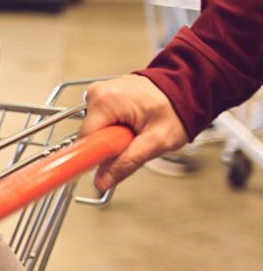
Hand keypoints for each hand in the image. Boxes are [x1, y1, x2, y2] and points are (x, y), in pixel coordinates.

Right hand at [80, 75, 190, 190]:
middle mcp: (96, 93)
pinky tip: (130, 124)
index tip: (100, 169)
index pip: (84, 140)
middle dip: (108, 146)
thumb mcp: (156, 142)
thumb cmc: (176, 109)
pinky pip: (99, 121)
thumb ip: (128, 163)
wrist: (186, 89)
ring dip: (112, 138)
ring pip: (94, 129)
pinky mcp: (102, 96)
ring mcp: (98, 92)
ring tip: (135, 131)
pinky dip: (113, 128)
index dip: (93, 156)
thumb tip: (102, 181)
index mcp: (105, 101)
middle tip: (133, 142)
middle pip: (89, 135)